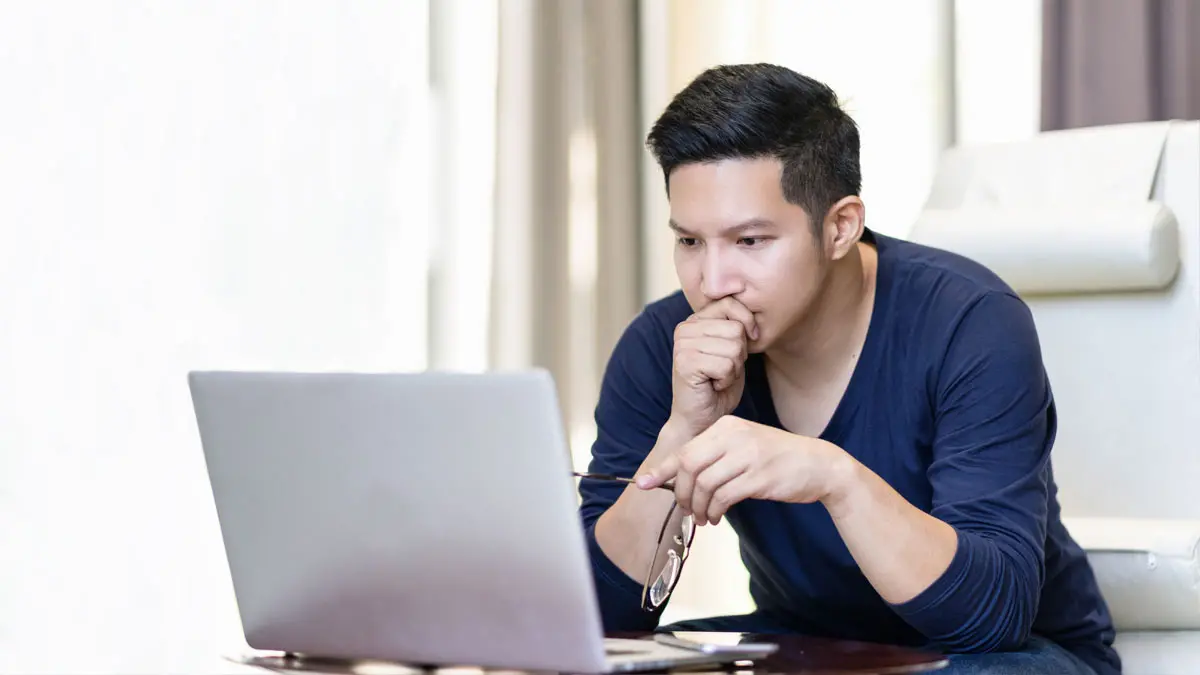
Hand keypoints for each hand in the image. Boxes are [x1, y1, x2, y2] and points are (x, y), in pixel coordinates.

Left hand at [635, 415, 851, 525]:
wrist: (818, 465)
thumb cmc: (776, 459)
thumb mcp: (743, 447)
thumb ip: (714, 456)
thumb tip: (678, 478)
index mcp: (726, 426)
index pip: (686, 449)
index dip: (662, 469)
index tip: (644, 484)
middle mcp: (734, 436)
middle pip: (690, 467)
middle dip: (683, 493)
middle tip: (688, 510)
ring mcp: (747, 455)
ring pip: (705, 485)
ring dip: (699, 507)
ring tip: (705, 518)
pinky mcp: (759, 477)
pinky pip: (724, 497)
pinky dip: (715, 511)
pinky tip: (718, 517)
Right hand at [669, 297, 758, 436]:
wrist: (700, 419)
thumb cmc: (718, 385)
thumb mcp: (732, 349)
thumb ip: (736, 327)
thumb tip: (752, 313)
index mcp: (694, 321)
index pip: (730, 303)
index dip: (747, 323)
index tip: (746, 344)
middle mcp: (684, 328)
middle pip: (736, 329)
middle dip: (739, 354)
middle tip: (722, 369)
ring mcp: (682, 345)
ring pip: (734, 347)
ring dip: (733, 369)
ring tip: (717, 377)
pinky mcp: (685, 363)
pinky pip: (726, 365)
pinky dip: (726, 380)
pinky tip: (712, 385)